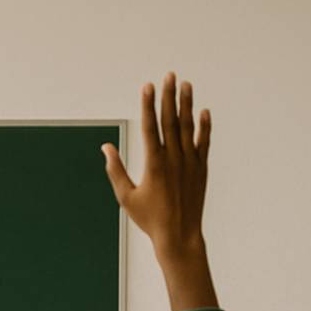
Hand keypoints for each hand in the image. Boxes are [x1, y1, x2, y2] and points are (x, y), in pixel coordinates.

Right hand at [102, 73, 208, 257]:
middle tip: (169, 76)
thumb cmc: (149, 218)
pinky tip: (203, 111)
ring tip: (186, 85)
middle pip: (170, 120)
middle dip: (168, 96)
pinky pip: (203, 141)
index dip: (148, 104)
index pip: (150, 126)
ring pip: (188, 126)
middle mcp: (174, 158)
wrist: (179, 234)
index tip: (148, 87)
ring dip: (186, 104)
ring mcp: (190, 161)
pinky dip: (204, 126)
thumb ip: (115, 170)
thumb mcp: (125, 197)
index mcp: (153, 163)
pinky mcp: (201, 168)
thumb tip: (106, 148)